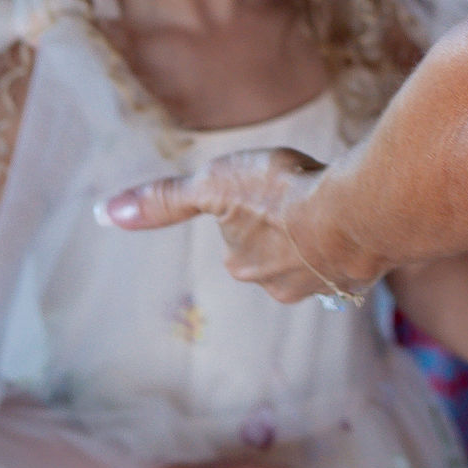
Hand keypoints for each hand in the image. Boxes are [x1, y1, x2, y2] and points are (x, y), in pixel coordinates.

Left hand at [100, 147, 352, 305]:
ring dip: (323, 230)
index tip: (268, 185)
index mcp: (246, 264)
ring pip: (317, 253)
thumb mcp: (213, 183)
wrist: (356, 212)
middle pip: (278, 247)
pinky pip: (355, 253)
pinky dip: (355, 235)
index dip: (253, 202)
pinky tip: (362, 213)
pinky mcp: (364, 275)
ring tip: (335, 198)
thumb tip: (103, 215)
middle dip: (287, 222)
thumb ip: (163, 200)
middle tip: (301, 190)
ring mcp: (326, 283)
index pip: (241, 230)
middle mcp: (281, 284)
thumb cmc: (282, 192)